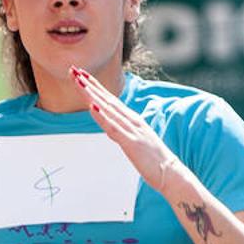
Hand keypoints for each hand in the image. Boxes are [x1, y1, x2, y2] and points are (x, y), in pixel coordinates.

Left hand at [70, 66, 180, 191]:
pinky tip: (92, 106)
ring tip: (79, 81)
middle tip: (74, 70)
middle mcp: (131, 120)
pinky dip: (101, 116)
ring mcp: (131, 129)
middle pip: (106, 99)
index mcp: (132, 119)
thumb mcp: (134, 141)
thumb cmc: (153, 160)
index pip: (110, 99)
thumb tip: (110, 128)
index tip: (81, 75)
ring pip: (107, 108)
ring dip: (92, 94)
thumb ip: (122, 131)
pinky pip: (113, 127)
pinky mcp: (131, 142)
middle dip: (89, 84)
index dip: (95, 86)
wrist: (170, 173)